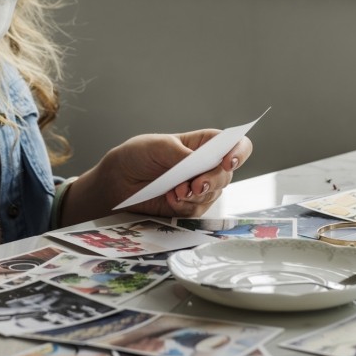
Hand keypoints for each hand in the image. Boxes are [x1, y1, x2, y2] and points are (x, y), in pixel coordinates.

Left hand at [61, 129, 252, 224]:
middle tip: (194, 185)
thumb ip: (179, 153)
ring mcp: (198, 188)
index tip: (228, 162)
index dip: (238, 152)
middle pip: (226, 174)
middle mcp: (205, 166)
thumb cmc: (136, 156)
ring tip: (174, 192)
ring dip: (196, 195)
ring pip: (214, 194)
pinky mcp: (188, 207)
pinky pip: (197, 210)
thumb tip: (197, 162)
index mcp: (202, 144)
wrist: (117, 182)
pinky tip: (169, 199)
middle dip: (212, 180)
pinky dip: (184, 206)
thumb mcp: (155, 146)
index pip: (234, 145)